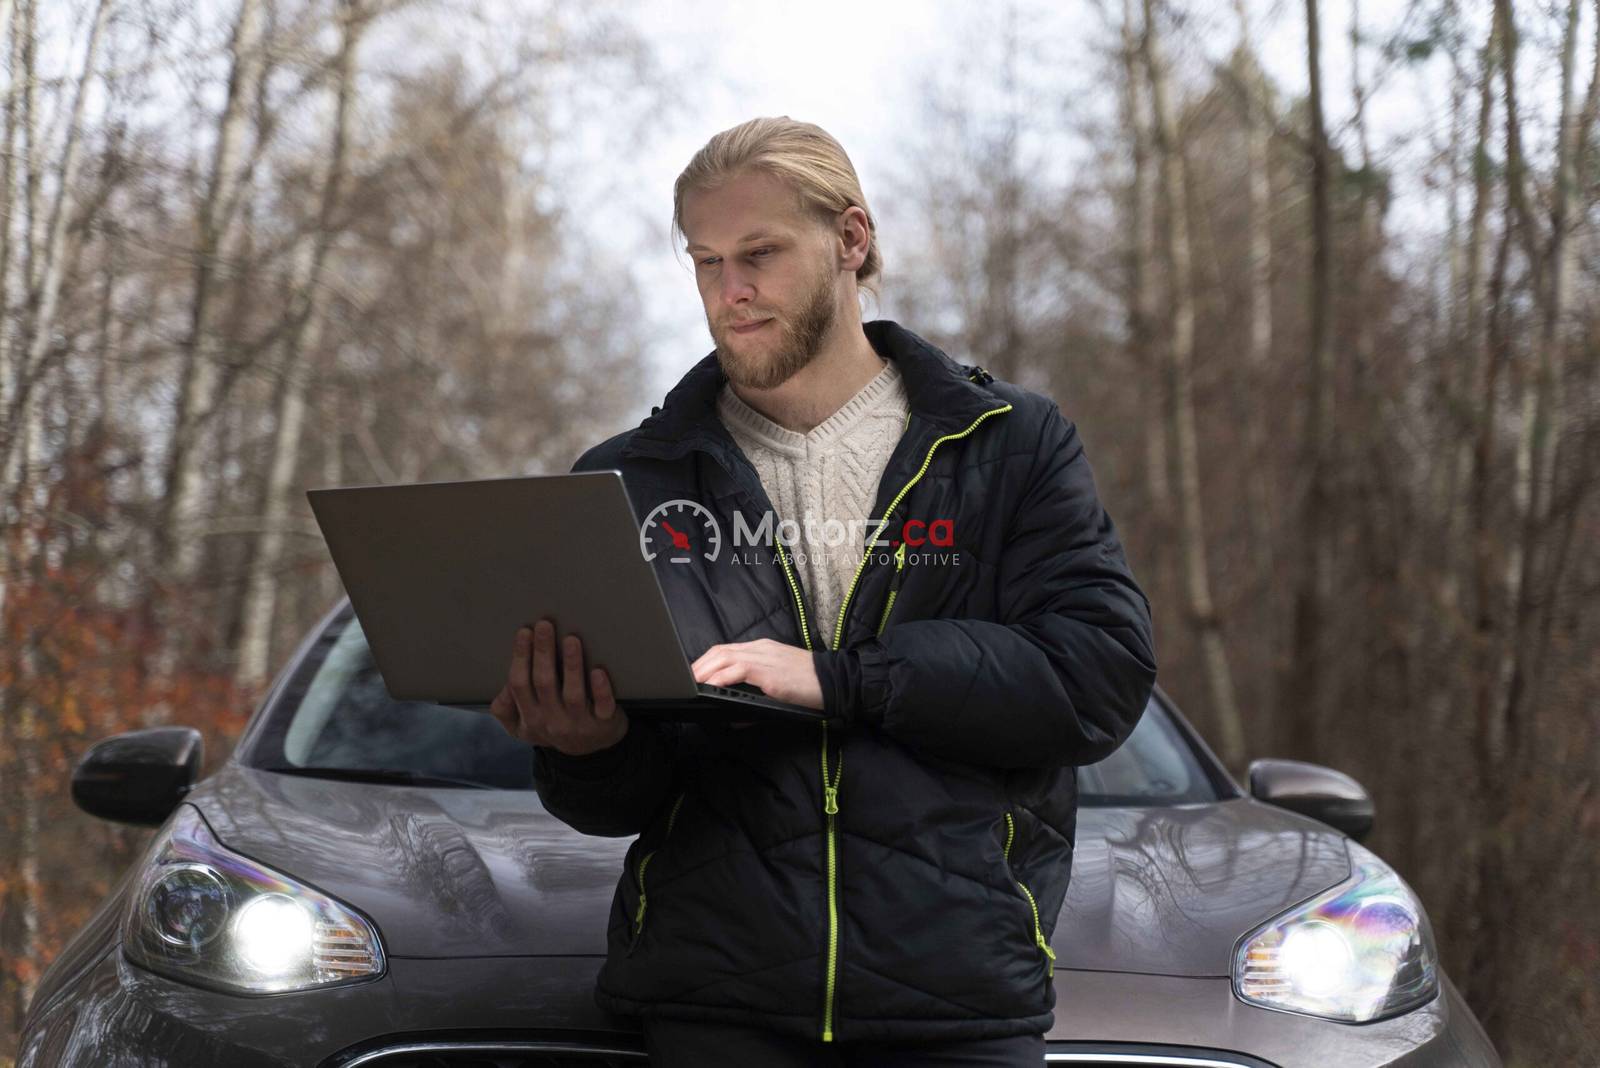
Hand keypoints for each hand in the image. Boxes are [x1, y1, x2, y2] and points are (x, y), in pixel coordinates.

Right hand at [489, 619, 628, 755]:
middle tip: (545, 625)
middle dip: (543, 652)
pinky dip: (601, 690)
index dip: (521, 657)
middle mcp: (552, 721)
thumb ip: (505, 709)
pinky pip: (603, 707)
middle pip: (544, 683)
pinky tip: (599, 671)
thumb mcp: (523, 726)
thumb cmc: (554, 726)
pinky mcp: (604, 724)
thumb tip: (503, 686)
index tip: (525, 631)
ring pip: (573, 694)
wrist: (590, 754)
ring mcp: (579, 724)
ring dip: (571, 665)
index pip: (520, 684)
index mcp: (530, 717)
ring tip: (572, 639)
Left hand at [691, 638, 823, 729]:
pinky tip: (711, 686)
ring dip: (704, 670)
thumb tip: (734, 717)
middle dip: (698, 665)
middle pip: (720, 651)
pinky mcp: (771, 673)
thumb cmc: (810, 687)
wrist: (837, 682)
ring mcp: (766, 658)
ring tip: (691, 684)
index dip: (705, 661)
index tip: (692, 674)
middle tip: (684, 681)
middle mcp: (761, 649)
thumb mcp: (779, 688)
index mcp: (763, 649)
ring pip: (725, 657)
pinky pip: (740, 669)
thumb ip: (755, 697)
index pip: (726, 649)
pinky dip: (721, 677)